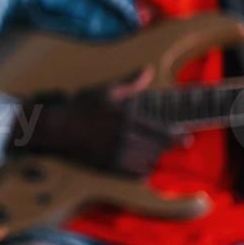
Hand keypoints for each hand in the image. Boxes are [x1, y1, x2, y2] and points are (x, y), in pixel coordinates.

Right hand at [12, 67, 189, 175]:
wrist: (57, 129)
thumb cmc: (81, 107)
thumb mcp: (106, 91)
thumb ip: (131, 83)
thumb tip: (148, 70)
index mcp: (126, 118)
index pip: (161, 132)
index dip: (177, 137)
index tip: (186, 139)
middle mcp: (123, 138)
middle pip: (157, 148)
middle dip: (166, 147)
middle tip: (173, 144)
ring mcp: (116, 155)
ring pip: (148, 162)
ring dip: (154, 157)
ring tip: (154, 151)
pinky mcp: (108, 167)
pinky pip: (135, 174)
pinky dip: (142, 170)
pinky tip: (141, 164)